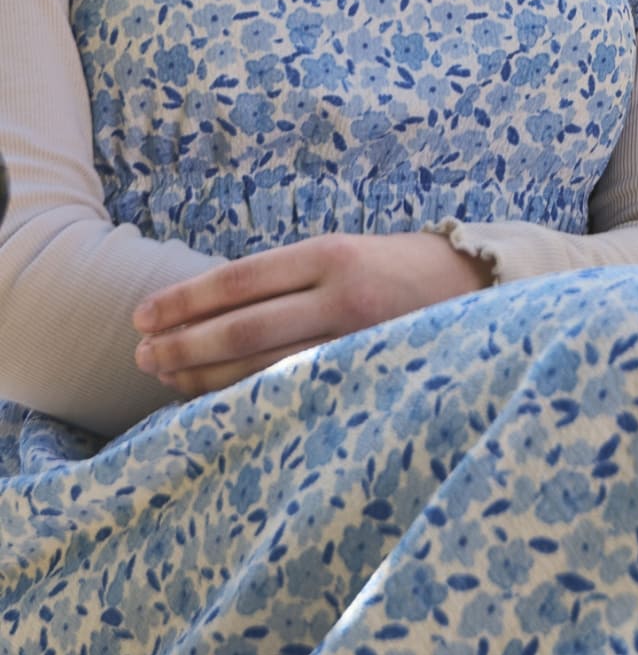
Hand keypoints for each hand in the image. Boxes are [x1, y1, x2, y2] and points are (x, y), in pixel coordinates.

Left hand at [131, 231, 493, 399]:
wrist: (481, 285)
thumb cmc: (399, 267)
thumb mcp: (348, 253)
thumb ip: (291, 278)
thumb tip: (212, 305)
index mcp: (331, 255)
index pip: (239, 279)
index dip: (184, 300)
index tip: (141, 315)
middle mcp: (342, 295)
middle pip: (241, 327)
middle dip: (183, 345)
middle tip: (140, 356)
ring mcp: (356, 339)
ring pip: (263, 367)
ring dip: (205, 376)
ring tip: (165, 378)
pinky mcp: (368, 371)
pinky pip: (295, 389)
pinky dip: (249, 396)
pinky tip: (217, 402)